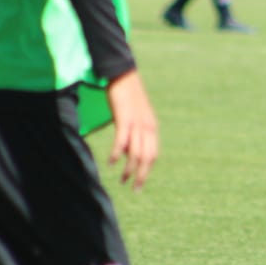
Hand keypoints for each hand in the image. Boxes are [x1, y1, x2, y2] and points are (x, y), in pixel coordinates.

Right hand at [106, 70, 157, 188]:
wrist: (123, 75)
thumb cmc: (127, 97)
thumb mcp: (134, 118)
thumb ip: (133, 135)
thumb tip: (128, 153)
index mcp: (151, 128)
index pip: (153, 155)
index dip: (146, 171)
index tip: (138, 183)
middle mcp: (148, 127)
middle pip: (147, 158)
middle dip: (141, 175)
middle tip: (134, 189)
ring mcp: (137, 123)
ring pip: (136, 152)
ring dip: (129, 169)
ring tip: (123, 180)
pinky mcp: (125, 118)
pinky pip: (122, 140)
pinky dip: (118, 153)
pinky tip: (112, 162)